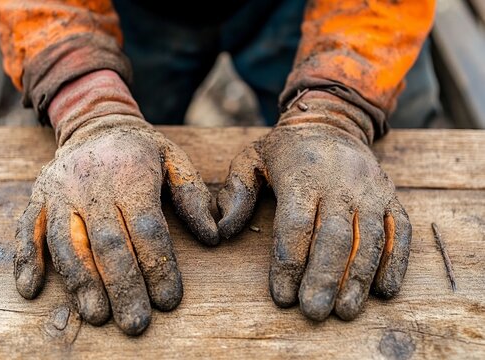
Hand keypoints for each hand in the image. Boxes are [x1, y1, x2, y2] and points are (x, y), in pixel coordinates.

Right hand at [14, 71, 217, 334]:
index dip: (159, 266)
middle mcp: (92, 187)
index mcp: (131, 177)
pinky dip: (26, 259)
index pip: (147, 229)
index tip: (169, 300)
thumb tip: (213, 236)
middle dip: (123, 286)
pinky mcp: (38, 197)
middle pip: (108, 243)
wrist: (95, 121)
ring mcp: (60, 192)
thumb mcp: (174, 159)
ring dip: (80, 281)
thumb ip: (192, 195)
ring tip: (96, 315)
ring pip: (67, 242)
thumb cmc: (140, 149)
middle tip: (135, 323)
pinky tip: (31, 289)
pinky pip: (27, 229)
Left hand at [217, 91, 410, 320]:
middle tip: (313, 312)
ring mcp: (370, 190)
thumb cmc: (286, 151)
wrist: (331, 122)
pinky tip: (383, 290)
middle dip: (324, 279)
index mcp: (302, 177)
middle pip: (334, 238)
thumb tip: (222, 231)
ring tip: (345, 311)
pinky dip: (395, 261)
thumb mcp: (251, 159)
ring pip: (368, 239)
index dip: (289, 264)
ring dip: (359, 278)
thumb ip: (236, 192)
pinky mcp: (390, 196)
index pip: (295, 226)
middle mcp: (340, 184)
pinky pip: (398, 231)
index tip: (282, 297)